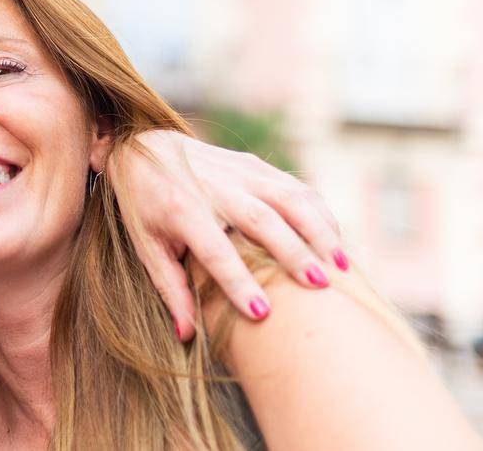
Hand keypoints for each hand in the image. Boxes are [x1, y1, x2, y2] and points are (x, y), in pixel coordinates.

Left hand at [107, 130, 344, 340]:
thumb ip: (170, 288)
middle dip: (292, 253)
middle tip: (320, 286)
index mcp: (181, 210)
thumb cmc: (145, 206)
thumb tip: (187, 335)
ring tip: (341, 267)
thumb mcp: (146, 246)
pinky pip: (294, 187)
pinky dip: (319, 213)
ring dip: (317, 231)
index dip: (237, 282)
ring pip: (286, 198)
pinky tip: (335, 240)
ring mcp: (237, 171)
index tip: (261, 314)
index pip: (214, 250)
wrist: (141, 147)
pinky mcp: (254, 165)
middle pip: (259, 220)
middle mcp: (213, 187)